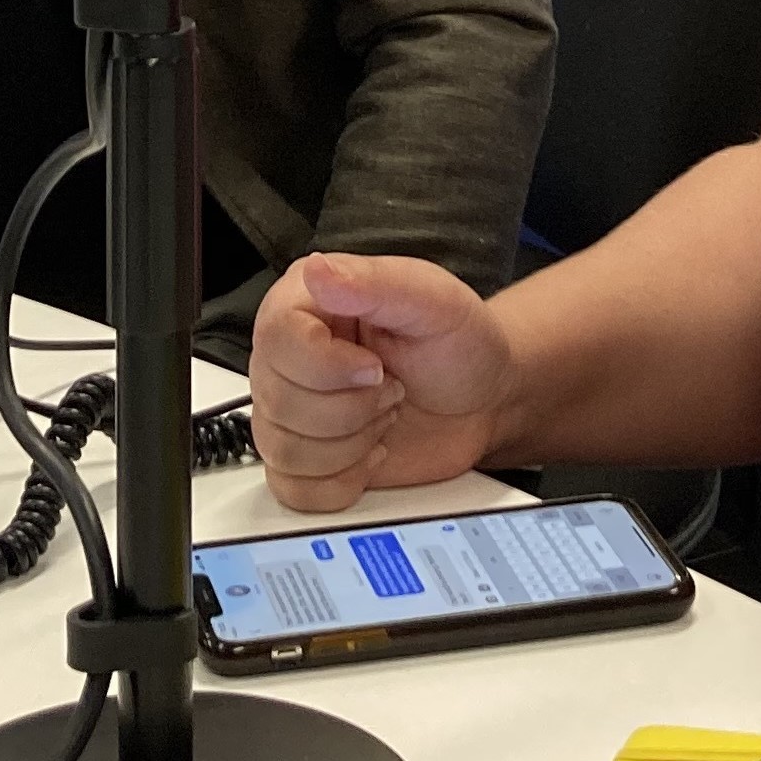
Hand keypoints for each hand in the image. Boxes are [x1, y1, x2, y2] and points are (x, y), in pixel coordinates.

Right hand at [248, 252, 513, 511]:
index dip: (328, 365)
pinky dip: (343, 482)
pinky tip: (370, 452)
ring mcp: (290, 412)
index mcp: (306, 303)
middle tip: (391, 387)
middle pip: (280, 401)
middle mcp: (288, 357)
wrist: (484, 401)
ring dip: (353, 443)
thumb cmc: (460, 346)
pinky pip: (293, 490)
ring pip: (285, 449)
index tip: (376, 366)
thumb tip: (318, 270)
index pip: (276, 338)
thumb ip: (376, 282)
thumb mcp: (435, 301)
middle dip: (354, 407)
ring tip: (383, 414)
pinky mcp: (302, 461)